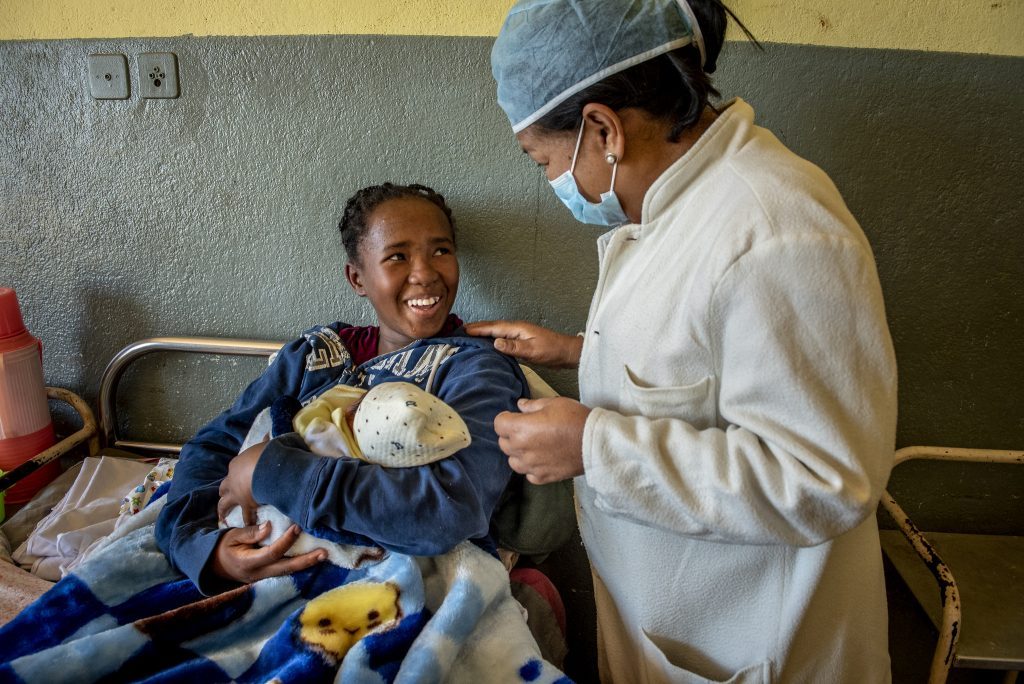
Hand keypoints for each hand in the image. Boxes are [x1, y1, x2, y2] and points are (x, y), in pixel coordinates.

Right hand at [211, 521, 326, 582]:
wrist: (216, 566)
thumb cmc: (224, 547)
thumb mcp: (232, 536)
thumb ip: (250, 533)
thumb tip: (269, 526)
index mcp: (248, 562)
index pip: (272, 553)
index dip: (286, 541)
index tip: (297, 527)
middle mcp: (259, 573)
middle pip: (286, 568)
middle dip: (306, 561)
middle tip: (323, 553)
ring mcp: (264, 577)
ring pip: (288, 571)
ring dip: (306, 564)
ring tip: (323, 555)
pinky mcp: (268, 576)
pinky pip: (285, 571)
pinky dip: (299, 565)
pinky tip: (312, 558)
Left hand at [217, 440, 265, 525]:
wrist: (267, 467)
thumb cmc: (267, 453)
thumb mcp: (266, 444)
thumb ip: (266, 442)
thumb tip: (269, 434)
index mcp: (236, 463)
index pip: (234, 468)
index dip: (237, 473)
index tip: (241, 475)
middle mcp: (232, 479)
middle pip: (224, 487)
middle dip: (225, 491)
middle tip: (226, 495)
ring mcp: (236, 493)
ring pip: (224, 504)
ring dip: (224, 509)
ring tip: (222, 516)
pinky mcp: (245, 504)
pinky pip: (245, 515)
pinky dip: (247, 520)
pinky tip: (249, 525)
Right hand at [464, 320, 582, 368]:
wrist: (567, 353)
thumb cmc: (552, 351)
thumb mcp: (532, 351)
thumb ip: (514, 347)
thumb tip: (495, 342)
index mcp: (517, 328)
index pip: (493, 327)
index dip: (478, 329)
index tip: (464, 330)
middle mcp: (516, 329)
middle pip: (493, 327)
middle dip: (477, 327)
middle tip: (461, 330)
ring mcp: (519, 335)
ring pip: (497, 332)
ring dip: (483, 333)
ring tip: (470, 335)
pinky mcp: (521, 342)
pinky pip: (502, 338)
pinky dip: (492, 339)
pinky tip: (488, 344)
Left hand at [494, 397, 590, 483]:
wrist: (595, 442)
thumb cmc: (574, 418)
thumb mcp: (553, 403)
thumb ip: (532, 405)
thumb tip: (520, 405)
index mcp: (520, 428)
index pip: (498, 424)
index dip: (506, 418)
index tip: (514, 416)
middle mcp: (521, 449)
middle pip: (503, 443)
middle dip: (511, 435)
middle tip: (526, 429)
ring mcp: (531, 466)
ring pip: (513, 461)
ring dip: (518, 453)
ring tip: (532, 446)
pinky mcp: (543, 477)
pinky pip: (529, 475)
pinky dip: (532, 468)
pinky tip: (542, 459)